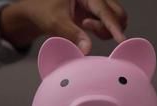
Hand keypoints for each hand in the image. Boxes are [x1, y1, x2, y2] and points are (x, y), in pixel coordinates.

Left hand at [0, 0, 127, 53]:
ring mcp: (98, 4)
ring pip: (116, 20)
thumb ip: (72, 35)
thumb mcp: (55, 22)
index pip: (105, 10)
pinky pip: (109, 24)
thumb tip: (87, 50)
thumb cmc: (42, 10)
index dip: (113, 26)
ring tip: (83, 26)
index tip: (121, 40)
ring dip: (105, 30)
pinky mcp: (97, 13)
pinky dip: (102, 31)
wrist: (36, 9)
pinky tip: (85, 27)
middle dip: (108, 27)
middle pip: (118, 13)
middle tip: (85, 27)